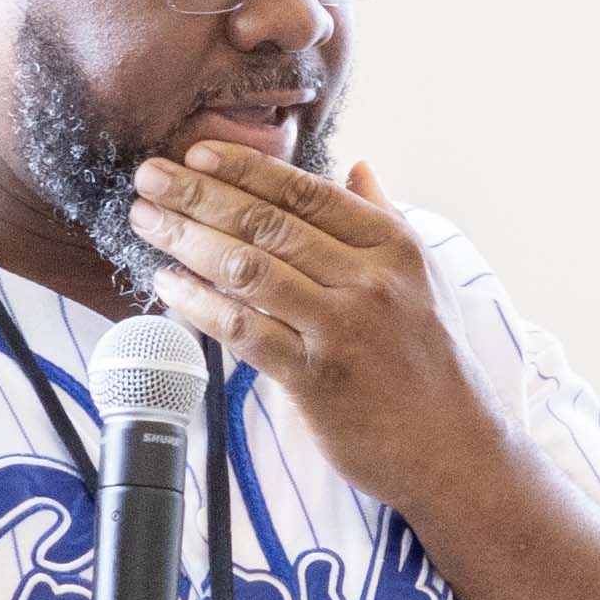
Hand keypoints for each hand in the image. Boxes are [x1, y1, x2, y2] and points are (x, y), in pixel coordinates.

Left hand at [122, 147, 512, 509]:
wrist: (453, 448)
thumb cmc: (431, 358)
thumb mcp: (422, 276)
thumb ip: (385, 217)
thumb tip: (359, 166)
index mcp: (391, 246)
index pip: (305, 192)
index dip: (245, 168)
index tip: (196, 152)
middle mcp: (369, 281)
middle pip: (267, 224)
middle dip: (199, 195)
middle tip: (149, 176)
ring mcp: (342, 330)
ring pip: (249, 271)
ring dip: (188, 241)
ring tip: (146, 221)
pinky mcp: (316, 381)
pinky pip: (245, 332)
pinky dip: (199, 305)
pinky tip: (167, 285)